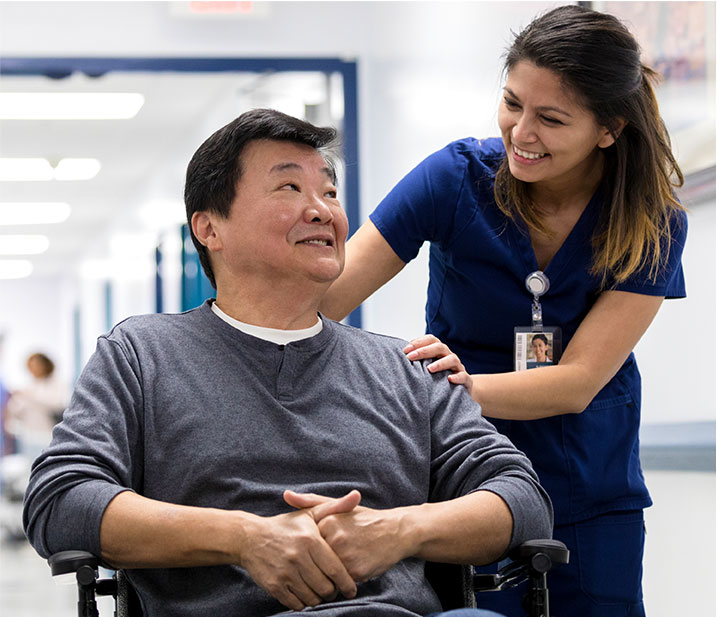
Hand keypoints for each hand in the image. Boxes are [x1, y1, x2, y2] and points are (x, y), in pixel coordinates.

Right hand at [239, 491, 360, 610]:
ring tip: (319, 591)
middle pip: (326, 587)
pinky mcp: (274, 585)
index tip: (351, 589)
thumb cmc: (286, 526)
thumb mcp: (310, 513)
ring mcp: (285, 573)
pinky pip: (296, 604)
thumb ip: (336, 506)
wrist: (250, 537)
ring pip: (312, 598)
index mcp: (310, 540)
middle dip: (333, 592)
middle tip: (333, 589)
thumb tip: (358, 495)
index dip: (347, 583)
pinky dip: (303, 603)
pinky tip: (304, 594)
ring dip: (318, 598)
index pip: (336, 570)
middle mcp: (298, 557)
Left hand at [284, 491, 408, 582]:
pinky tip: (355, 566)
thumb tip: (286, 494)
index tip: (324, 544)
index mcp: (328, 521)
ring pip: (327, 573)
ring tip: (344, 561)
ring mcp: (346, 555)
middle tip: (335, 555)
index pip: (309, 543)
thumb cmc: (364, 519)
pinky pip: (342, 582)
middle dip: (322, 562)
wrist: (396, 531)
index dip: (315, 547)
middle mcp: (335, 538)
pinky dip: (346, 578)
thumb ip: (310, 502)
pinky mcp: (356, 571)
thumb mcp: (339, 507)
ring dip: (332, 572)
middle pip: (317, 559)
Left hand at [403, 335, 473, 395]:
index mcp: (440, 351)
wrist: (460, 391)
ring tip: (429, 369)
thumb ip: (417, 360)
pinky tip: (449, 379)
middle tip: (411, 357)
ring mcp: (458, 368)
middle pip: (439, 347)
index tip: (405, 350)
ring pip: (452, 359)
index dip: (418, 342)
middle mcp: (449, 356)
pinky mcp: (466, 380)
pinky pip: (464, 376)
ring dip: (440, 363)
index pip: (431, 340)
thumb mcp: (427, 367)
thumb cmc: (439, 377)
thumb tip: (398, 355)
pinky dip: (457, 377)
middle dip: (424, 351)